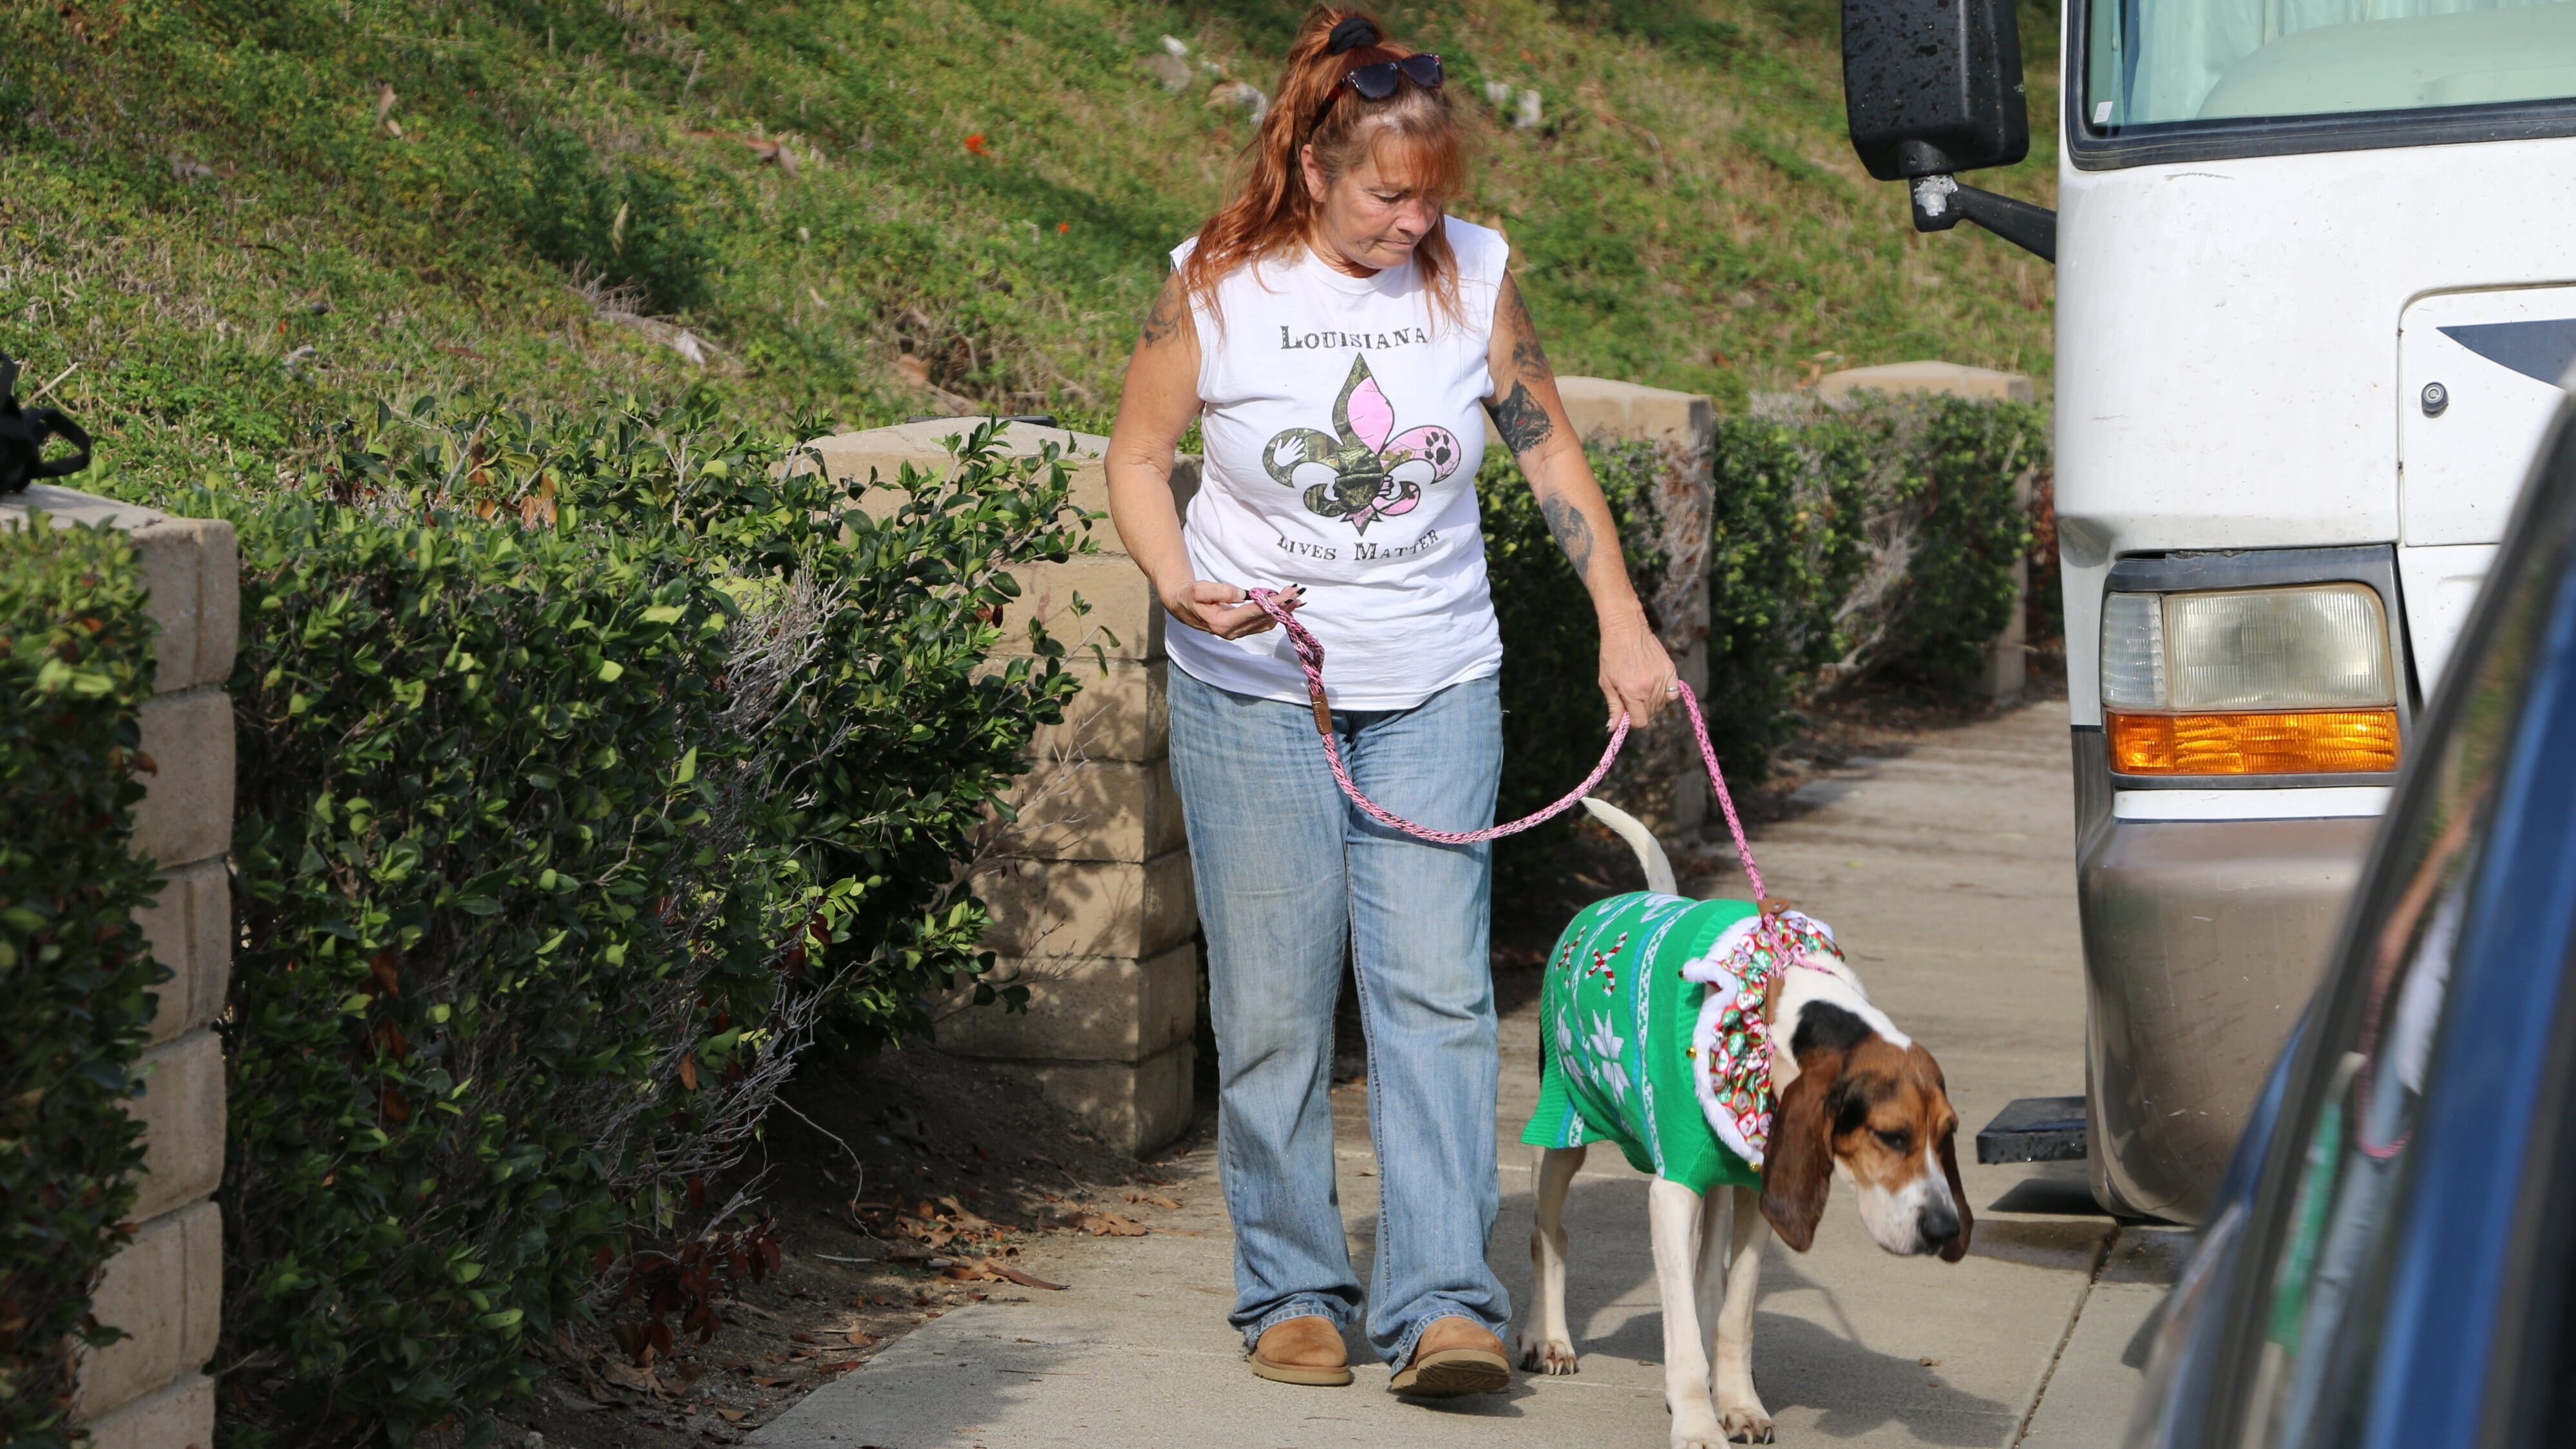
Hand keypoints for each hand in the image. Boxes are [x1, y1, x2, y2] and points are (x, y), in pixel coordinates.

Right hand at [1164, 580, 1301, 638]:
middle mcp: (1233, 632)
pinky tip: (1285, 604)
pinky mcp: (1242, 629)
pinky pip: (1263, 623)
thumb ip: (1222, 592)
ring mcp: (1238, 632)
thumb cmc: (1190, 596)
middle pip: (1263, 618)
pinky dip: (1276, 613)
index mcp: (1222, 623)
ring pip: (1266, 623)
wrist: (1182, 606)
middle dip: (1282, 605)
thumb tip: (1243, 594)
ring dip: (1282, 610)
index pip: (1253, 612)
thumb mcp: (1200, 590)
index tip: (1286, 596)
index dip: (1272, 604)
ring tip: (1295, 596)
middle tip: (1297, 592)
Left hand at [1599, 613, 1677, 729]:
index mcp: (1631, 692)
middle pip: (1652, 713)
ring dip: (1653, 701)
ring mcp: (1662, 678)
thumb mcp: (1606, 683)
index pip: (1641, 722)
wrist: (1625, 629)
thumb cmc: (1611, 655)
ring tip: (1642, 686)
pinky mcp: (1670, 669)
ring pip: (1663, 704)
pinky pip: (1674, 692)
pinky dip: (1667, 693)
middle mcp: (1648, 687)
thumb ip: (1614, 706)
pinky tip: (1656, 685)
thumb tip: (1613, 728)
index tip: (1630, 713)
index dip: (1634, 720)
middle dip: (1642, 710)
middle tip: (1633, 695)